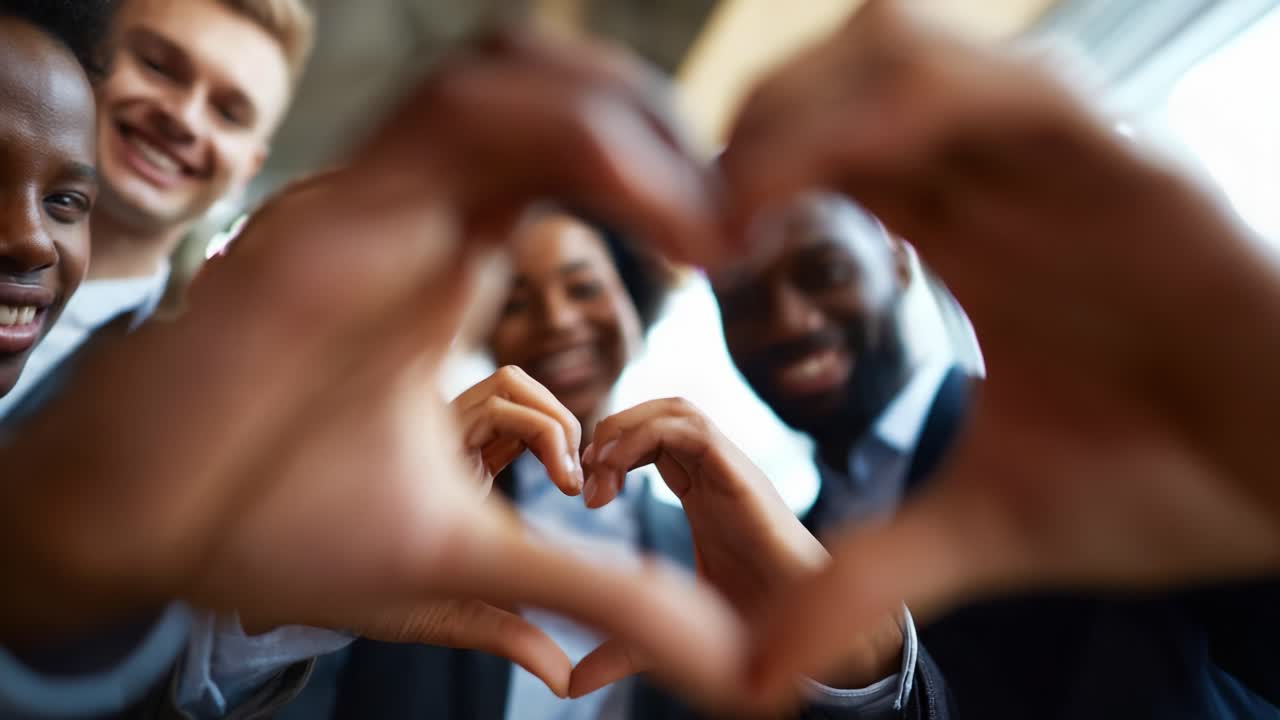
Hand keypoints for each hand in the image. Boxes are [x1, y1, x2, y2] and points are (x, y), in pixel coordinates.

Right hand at [2, 29, 744, 704]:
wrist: (132, 532)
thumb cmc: (270, 524)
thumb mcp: (460, 559)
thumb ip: (581, 589)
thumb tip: (699, 663)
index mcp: (440, 264)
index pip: (560, 158)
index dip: (661, 177)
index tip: (734, 244)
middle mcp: (406, 216)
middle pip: (547, 89)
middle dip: (659, 129)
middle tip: (736, 217)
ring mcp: (365, 205)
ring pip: (506, 78)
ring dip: (624, 123)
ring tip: (709, 224)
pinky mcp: (325, 220)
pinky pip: (450, 121)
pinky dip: (562, 134)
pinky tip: (648, 206)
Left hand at [568, 399, 901, 703]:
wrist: (799, 635)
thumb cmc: (748, 628)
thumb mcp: (666, 630)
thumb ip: (622, 646)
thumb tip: (573, 683)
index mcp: (702, 493)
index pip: (653, 441)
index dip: (613, 452)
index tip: (587, 495)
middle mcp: (716, 473)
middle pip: (662, 412)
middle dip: (615, 430)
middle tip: (587, 475)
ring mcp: (729, 470)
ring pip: (675, 408)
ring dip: (626, 426)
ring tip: (599, 467)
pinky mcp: (739, 475)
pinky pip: (692, 427)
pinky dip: (645, 434)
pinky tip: (617, 471)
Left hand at [720, 0, 1279, 699]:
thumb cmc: (1162, 488)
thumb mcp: (985, 528)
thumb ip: (869, 575)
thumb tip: (761, 674)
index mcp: (967, 235)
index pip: (828, 152)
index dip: (745, 175)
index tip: (694, 244)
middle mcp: (1002, 179)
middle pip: (843, 78)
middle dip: (754, 122)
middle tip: (698, 210)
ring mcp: (1060, 159)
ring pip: (899, 52)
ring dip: (804, 106)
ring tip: (745, 198)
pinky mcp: (1127, 161)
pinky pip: (999, 88)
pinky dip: (896, 111)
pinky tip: (827, 179)